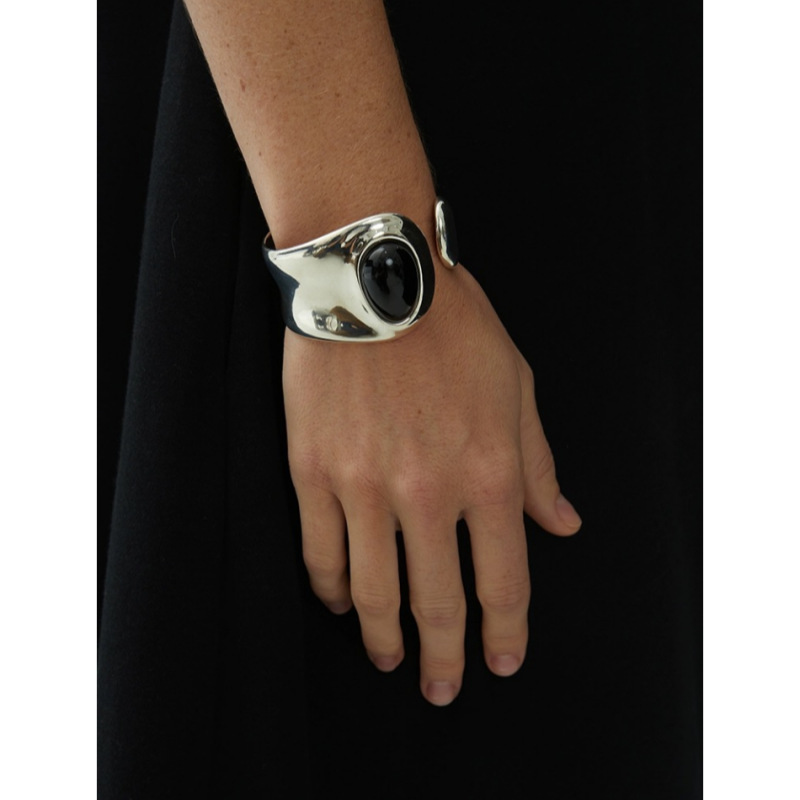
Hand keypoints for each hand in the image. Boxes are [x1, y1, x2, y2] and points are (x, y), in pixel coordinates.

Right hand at [282, 263, 581, 705]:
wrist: (376, 276)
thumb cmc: (454, 325)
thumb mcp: (516, 387)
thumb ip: (538, 465)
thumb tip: (562, 524)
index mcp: (489, 472)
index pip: (503, 581)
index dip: (505, 633)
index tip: (501, 661)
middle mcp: (428, 491)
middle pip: (436, 604)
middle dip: (445, 658)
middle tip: (444, 687)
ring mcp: (363, 484)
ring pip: (372, 591)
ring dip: (383, 637)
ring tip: (390, 658)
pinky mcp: (313, 470)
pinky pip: (320, 552)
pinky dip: (332, 589)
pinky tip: (341, 602)